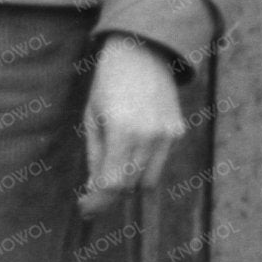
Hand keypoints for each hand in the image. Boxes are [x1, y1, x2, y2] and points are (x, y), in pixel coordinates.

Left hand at [80, 34, 184, 216]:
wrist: (142, 52)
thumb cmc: (108, 83)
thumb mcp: (91, 117)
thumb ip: (95, 155)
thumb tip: (94, 188)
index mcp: (122, 130)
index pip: (113, 183)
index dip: (97, 201)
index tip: (84, 209)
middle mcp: (149, 136)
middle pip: (130, 186)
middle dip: (109, 194)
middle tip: (92, 197)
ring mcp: (167, 135)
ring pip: (149, 180)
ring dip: (129, 183)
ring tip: (112, 171)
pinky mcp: (177, 132)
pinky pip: (160, 163)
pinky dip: (144, 166)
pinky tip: (131, 152)